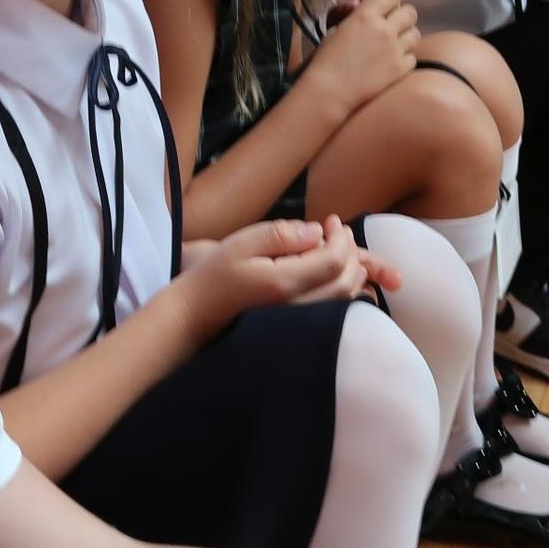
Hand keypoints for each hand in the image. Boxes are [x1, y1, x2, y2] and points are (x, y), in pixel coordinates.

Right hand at [176, 215, 385, 343]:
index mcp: (284, 283)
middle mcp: (298, 306)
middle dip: (350, 252)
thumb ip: (281, 235)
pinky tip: (336, 274)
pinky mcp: (298, 327)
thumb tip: (316, 231)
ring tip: (341, 248)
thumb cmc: (214, 276)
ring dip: (352, 271)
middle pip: (345, 281)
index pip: (332, 261)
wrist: (195, 314)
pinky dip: (345, 290)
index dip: (340, 238)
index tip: (331, 220)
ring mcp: (299, 320)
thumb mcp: (242, 243)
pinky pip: (334, 310)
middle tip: (339, 231)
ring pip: (345, 299)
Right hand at [312, 0, 418, 110]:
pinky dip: (404, 58)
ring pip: (415, 32)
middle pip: (409, 10)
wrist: (330, 91)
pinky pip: (412, 56)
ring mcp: (395, 49)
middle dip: (399, 14)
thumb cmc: (325, 59)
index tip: (372, 3)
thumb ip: (349, 13)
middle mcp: (384, 28)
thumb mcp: (333, 29)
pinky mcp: (401, 68)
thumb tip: (359, 3)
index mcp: (365, 14)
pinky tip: (391, 62)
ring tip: (392, 43)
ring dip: (404, 35)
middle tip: (387, 23)